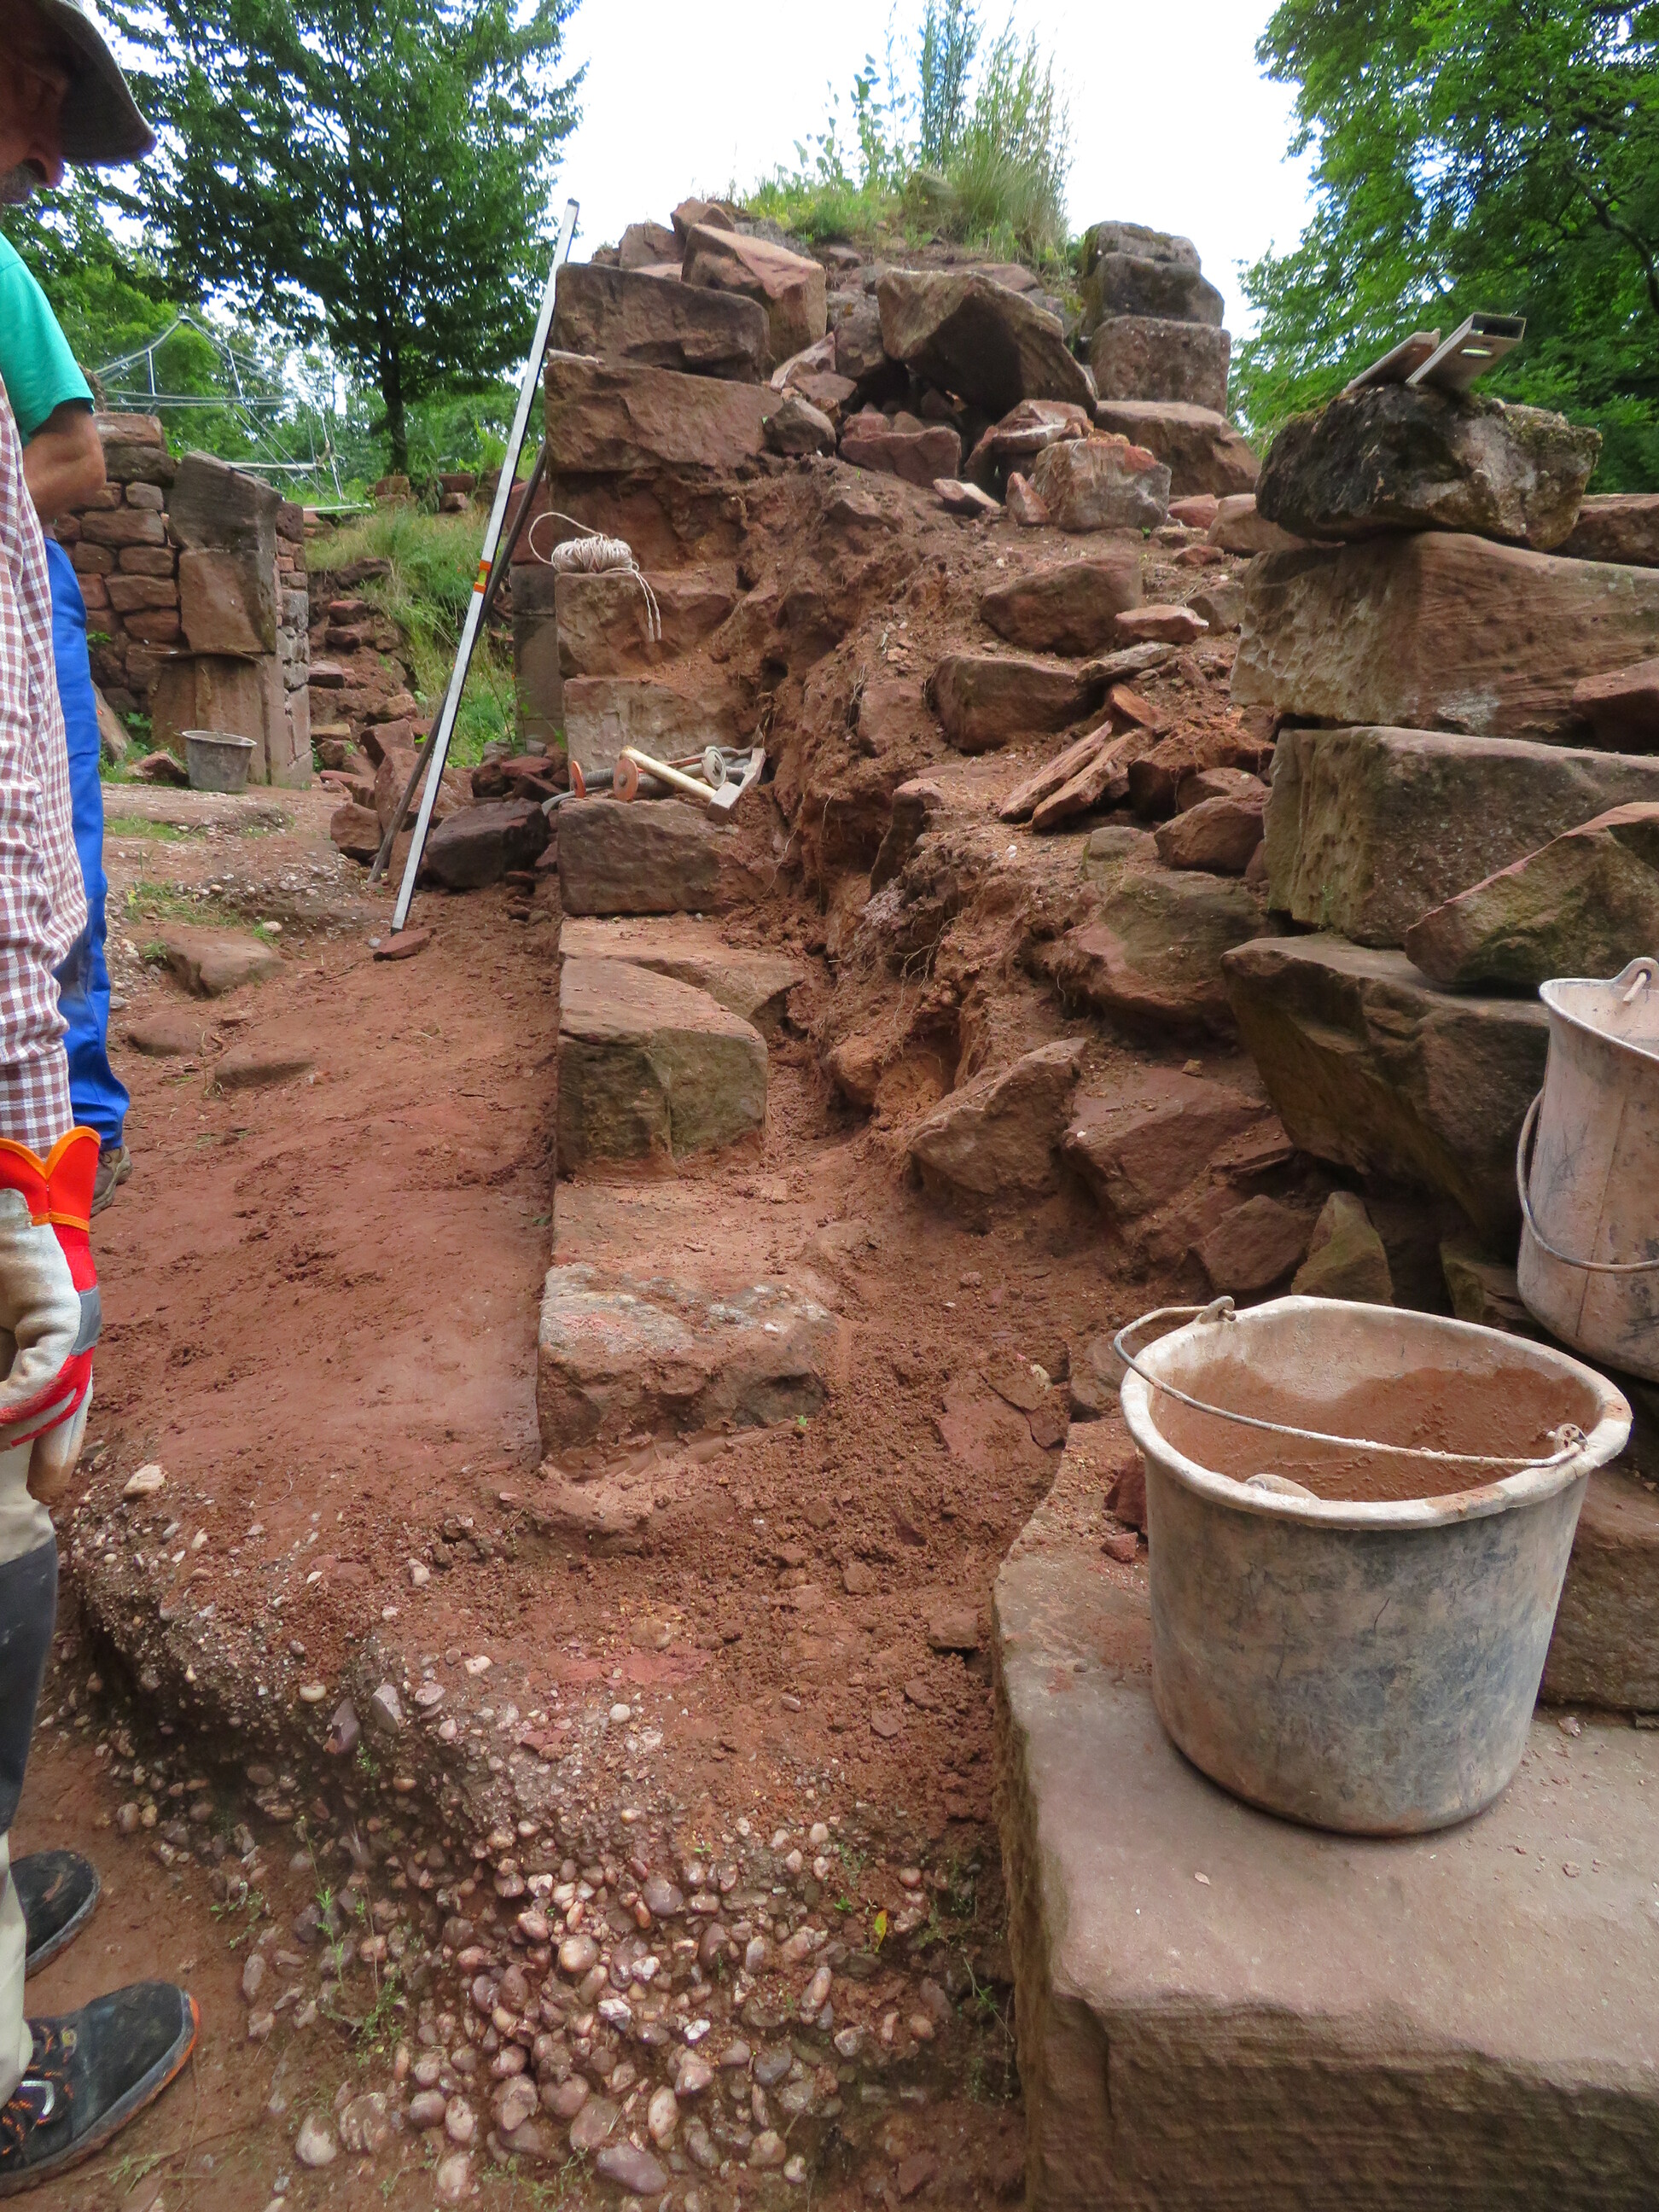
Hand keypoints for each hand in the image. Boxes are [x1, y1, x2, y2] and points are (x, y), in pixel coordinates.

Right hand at [0, 1131, 98, 1486]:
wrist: (7, 1192)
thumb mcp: (2, 1324)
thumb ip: (2, 1368)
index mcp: (44, 1324)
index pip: (53, 1393)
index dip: (53, 1441)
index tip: (48, 1489)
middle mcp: (68, 1323)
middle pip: (70, 1400)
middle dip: (59, 1449)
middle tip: (47, 1493)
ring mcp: (71, 1315)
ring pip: (61, 1392)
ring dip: (23, 1426)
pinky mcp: (63, 1308)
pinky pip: (47, 1371)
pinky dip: (18, 1400)